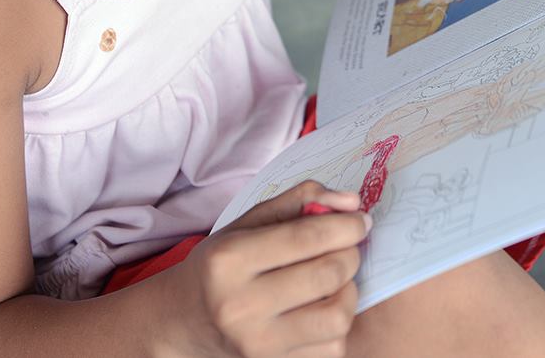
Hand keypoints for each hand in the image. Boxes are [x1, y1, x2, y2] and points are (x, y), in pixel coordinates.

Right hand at [181, 181, 369, 357]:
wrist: (183, 321)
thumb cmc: (222, 265)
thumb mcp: (247, 224)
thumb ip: (299, 202)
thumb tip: (350, 203)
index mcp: (229, 260)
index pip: (307, 237)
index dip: (346, 225)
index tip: (361, 221)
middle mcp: (239, 305)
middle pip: (328, 274)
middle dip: (350, 254)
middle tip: (347, 248)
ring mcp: (256, 343)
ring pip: (337, 318)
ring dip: (349, 292)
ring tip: (336, 281)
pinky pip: (331, 348)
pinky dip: (336, 325)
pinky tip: (321, 308)